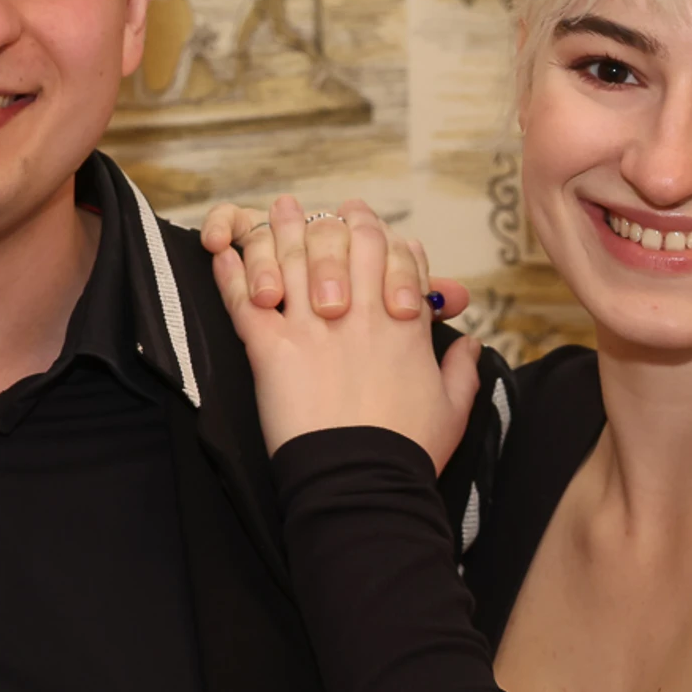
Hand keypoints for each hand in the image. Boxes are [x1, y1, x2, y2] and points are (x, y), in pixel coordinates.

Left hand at [212, 196, 480, 468]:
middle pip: (347, 242)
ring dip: (282, 231)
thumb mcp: (454, 407)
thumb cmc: (407, 450)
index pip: (398, 255)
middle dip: (336, 222)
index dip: (385, 238)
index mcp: (403, 324)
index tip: (371, 231)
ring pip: (294, 259)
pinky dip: (230, 272)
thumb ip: (462, 368)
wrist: (361, 481)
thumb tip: (469, 343)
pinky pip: (243, 298)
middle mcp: (358, 313)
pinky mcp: (270, 348)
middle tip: (322, 214)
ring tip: (276, 211)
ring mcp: (311, 327)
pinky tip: (221, 251)